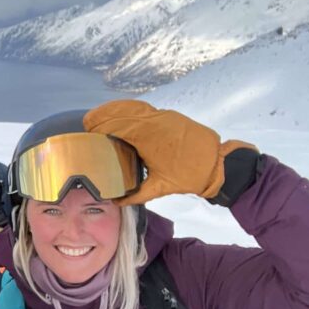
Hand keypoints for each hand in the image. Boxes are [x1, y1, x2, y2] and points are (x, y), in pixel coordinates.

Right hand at [83, 99, 256, 205]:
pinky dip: (130, 110)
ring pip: (135, 107)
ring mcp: (165, 117)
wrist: (219, 165)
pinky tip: (123, 116)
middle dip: (105, 115)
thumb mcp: (161, 188)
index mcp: (151, 139)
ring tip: (101, 115)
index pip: (120, 126)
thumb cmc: (189, 177)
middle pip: (124, 112)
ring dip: (116, 110)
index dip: (102, 124)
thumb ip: (137, 194)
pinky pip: (145, 109)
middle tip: (89, 121)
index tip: (88, 127)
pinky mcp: (171, 116)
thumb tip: (116, 201)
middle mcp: (156, 124)